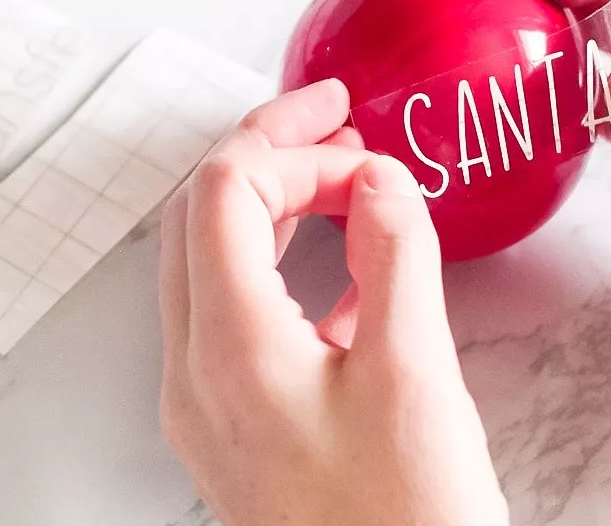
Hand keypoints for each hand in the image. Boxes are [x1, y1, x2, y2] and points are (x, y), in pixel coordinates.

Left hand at [158, 79, 508, 525]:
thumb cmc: (405, 524)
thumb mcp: (415, 378)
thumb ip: (395, 258)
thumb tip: (379, 179)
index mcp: (229, 348)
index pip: (222, 191)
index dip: (285, 141)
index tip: (353, 131)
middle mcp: (195, 373)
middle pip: (199, 217)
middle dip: (264, 155)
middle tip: (334, 126)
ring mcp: (204, 407)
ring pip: (206, 264)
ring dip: (266, 209)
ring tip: (341, 184)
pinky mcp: (229, 433)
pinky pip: (228, 320)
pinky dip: (274, 271)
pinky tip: (343, 281)